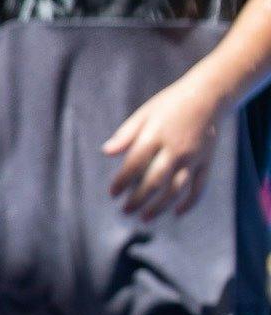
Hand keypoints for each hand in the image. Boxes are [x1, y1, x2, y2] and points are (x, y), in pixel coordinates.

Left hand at [102, 69, 231, 220]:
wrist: (209, 96)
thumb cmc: (170, 105)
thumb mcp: (145, 113)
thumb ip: (126, 134)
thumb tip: (106, 152)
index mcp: (156, 136)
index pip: (134, 164)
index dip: (122, 182)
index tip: (112, 194)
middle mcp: (176, 149)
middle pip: (154, 182)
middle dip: (138, 200)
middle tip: (124, 211)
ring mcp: (194, 157)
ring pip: (176, 189)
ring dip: (160, 207)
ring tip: (144, 218)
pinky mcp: (207, 162)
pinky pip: (200, 187)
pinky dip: (190, 203)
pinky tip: (176, 213)